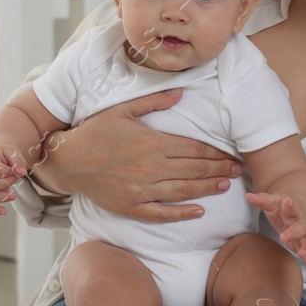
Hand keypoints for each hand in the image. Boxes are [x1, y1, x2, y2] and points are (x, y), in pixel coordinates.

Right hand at [0, 145, 31, 215]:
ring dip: (0, 197)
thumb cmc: (4, 155)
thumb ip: (17, 161)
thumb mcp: (12, 153)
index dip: (4, 171)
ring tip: (13, 196)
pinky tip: (4, 212)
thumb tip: (22, 172)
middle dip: (4, 184)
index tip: (15, 171)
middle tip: (16, 180)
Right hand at [31, 88, 241, 222]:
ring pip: (184, 191)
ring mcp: (141, 190)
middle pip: (194, 169)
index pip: (193, 149)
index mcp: (152, 142)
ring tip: (226, 185)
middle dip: (219, 169)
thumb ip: (154, 101)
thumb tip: (181, 92)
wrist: (68, 161)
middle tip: (237, 170)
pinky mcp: (132, 207)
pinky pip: (162, 213)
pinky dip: (182, 213)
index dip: (215, 153)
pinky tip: (199, 211)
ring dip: (208, 189)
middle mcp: (150, 168)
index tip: (231, 154)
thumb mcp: (122, 110)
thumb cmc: (94, 132)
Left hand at [247, 192, 305, 284]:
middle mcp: (303, 222)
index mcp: (294, 209)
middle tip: (284, 237)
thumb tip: (248, 196)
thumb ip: (261, 200)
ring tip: (302, 255)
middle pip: (302, 227)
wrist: (303, 209)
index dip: (290, 205)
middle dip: (294, 231)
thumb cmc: (284, 207)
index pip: (292, 206)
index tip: (288, 201)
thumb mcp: (273, 201)